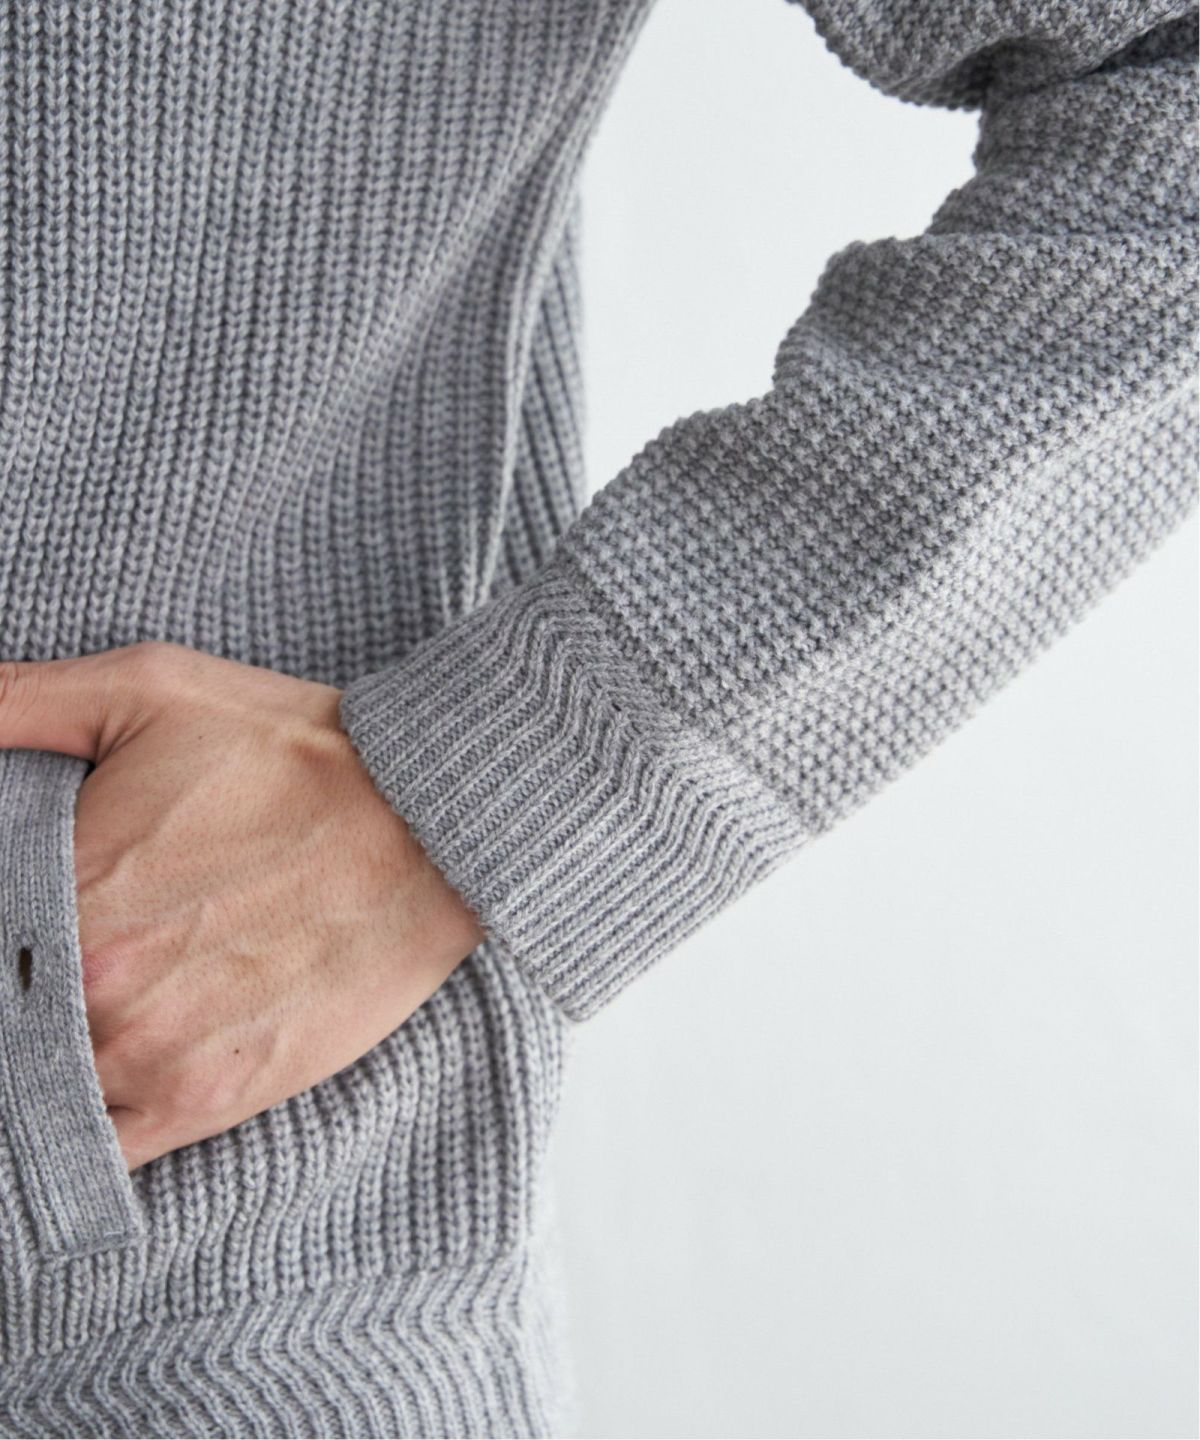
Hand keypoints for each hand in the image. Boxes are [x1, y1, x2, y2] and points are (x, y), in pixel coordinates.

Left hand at [0, 642, 484, 1169]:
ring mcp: (153, 1058)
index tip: (30, 917)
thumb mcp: (151, 687)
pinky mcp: (211, 1099)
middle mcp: (98, 989)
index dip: (7, 927)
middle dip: (26, 981)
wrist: (434, 825)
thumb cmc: (296, 752)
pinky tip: (97, 1077)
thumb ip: (17, 701)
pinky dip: (80, 1128)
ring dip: (45, 1051)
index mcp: (68, 888)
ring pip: (38, 1086)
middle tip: (79, 944)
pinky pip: (104, 1151)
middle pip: (12, 1013)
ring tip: (103, 995)